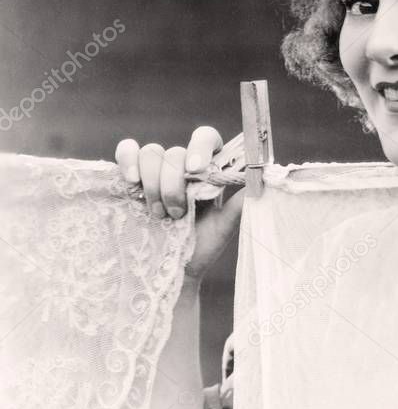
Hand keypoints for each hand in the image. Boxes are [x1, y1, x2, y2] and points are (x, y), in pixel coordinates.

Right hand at [114, 126, 244, 282]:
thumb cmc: (202, 245)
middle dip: (173, 184)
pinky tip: (131, 180)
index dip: (201, 147)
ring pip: (151, 153)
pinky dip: (127, 159)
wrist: (174, 270)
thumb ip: (240, 204)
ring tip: (158, 213)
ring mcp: (156, 171)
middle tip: (177, 213)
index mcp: (208, 170)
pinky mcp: (131, 178)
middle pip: (175, 152)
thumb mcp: (224, 227)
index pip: (206, 138)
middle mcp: (182, 166)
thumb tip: (260, 181)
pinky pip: (126, 152)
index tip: (197, 168)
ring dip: (153, 184)